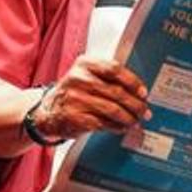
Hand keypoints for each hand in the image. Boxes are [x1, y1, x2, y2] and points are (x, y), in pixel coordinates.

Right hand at [34, 56, 149, 141]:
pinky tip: (121, 128)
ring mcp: (75, 98)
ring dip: (128, 118)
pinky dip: (116, 127)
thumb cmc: (74, 93)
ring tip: (135, 122)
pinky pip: (103, 123)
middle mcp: (78, 79)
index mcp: (85, 64)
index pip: (115, 69)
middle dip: (136, 105)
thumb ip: (110, 80)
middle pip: (117, 92)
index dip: (133, 82)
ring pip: (112, 110)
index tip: (143, 93)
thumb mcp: (87, 77)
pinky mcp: (74, 117)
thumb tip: (140, 94)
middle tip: (144, 112)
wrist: (47, 111)